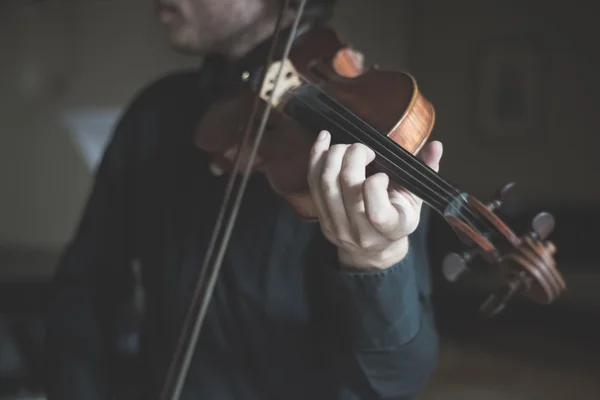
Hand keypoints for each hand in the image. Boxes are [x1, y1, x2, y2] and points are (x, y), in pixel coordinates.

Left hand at [308, 130, 442, 269]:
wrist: (373, 248)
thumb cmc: (398, 218)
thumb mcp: (416, 200)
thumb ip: (425, 172)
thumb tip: (436, 146)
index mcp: (391, 229)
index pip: (377, 212)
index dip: (375, 185)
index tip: (382, 174)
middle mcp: (361, 232)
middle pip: (347, 187)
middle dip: (354, 157)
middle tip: (363, 149)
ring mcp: (337, 226)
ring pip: (326, 184)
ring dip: (334, 155)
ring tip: (347, 146)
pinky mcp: (321, 217)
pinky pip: (313, 183)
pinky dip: (316, 157)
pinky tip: (323, 139)